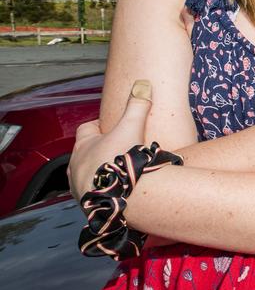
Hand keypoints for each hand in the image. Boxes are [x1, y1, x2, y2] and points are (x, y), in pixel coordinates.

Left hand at [69, 79, 153, 201]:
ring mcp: (78, 186)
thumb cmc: (121, 161)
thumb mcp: (132, 127)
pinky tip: (116, 191)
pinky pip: (92, 194)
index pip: (86, 129)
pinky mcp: (87, 204)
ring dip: (97, 172)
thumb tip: (143, 85)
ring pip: (85, 174)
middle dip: (98, 150)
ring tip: (116, 172)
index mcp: (83, 146)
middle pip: (84, 153)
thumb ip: (137, 105)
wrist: (122, 197)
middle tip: (117, 150)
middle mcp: (76, 166)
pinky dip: (102, 191)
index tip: (111, 126)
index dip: (98, 125)